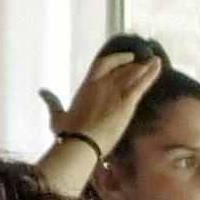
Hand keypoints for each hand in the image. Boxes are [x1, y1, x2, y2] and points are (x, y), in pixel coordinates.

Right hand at [44, 40, 163, 156]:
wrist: (81, 142)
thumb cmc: (68, 132)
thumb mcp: (57, 115)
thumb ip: (52, 102)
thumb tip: (42, 91)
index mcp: (86, 86)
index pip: (101, 64)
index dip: (115, 59)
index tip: (126, 57)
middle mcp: (101, 85)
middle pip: (121, 68)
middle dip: (133, 64)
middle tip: (145, 60)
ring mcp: (114, 92)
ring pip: (133, 73)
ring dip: (146, 66)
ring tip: (156, 61)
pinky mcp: (126, 103)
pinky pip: (141, 84)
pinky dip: (151, 74)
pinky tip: (158, 66)